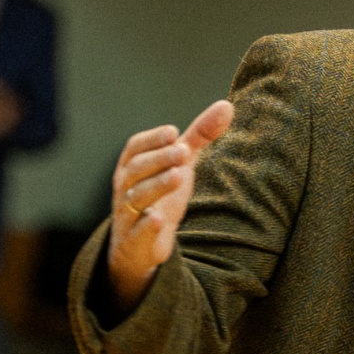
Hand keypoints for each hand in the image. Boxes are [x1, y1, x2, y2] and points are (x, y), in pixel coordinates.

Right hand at [105, 100, 235, 310]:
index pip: (135, 148)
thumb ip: (199, 137)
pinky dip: (146, 225)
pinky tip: (159, 219)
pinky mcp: (135, 241)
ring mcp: (128, 215)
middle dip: (160, 159)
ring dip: (157, 185)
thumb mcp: (180, 165)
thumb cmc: (160, 196)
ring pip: (136, 198)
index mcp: (132, 167)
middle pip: (136, 169)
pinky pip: (136, 232)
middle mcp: (125, 188)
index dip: (153, 139)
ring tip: (180, 175)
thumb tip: (227, 106)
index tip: (175, 133)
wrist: (139, 247)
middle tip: (184, 151)